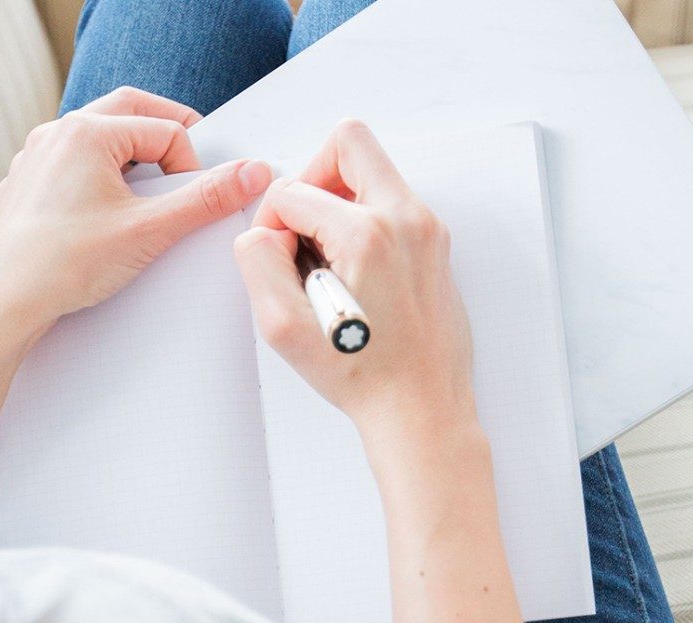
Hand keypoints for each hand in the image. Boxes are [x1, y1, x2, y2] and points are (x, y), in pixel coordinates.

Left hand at [0, 87, 272, 346]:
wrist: (6, 303)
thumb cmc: (63, 265)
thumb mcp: (150, 231)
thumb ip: (205, 199)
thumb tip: (250, 174)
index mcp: (86, 132)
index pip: (165, 129)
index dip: (191, 164)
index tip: (192, 200)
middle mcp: (57, 133)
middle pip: (130, 110)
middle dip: (166, 134)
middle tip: (189, 164)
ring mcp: (37, 156)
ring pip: (99, 135)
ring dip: (132, 153)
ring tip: (148, 191)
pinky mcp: (28, 181)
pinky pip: (74, 160)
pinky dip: (101, 172)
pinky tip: (109, 210)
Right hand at [233, 120, 476, 434]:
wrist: (421, 410)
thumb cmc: (364, 376)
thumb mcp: (283, 327)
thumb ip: (257, 261)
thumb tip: (264, 232)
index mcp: (368, 233)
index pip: (293, 191)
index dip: (270, 222)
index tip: (278, 259)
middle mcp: (406, 220)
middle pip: (349, 142)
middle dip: (311, 176)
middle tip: (302, 225)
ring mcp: (427, 229)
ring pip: (372, 171)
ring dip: (338, 201)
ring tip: (326, 257)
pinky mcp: (435, 245)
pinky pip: (391, 204)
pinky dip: (363, 221)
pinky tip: (352, 271)